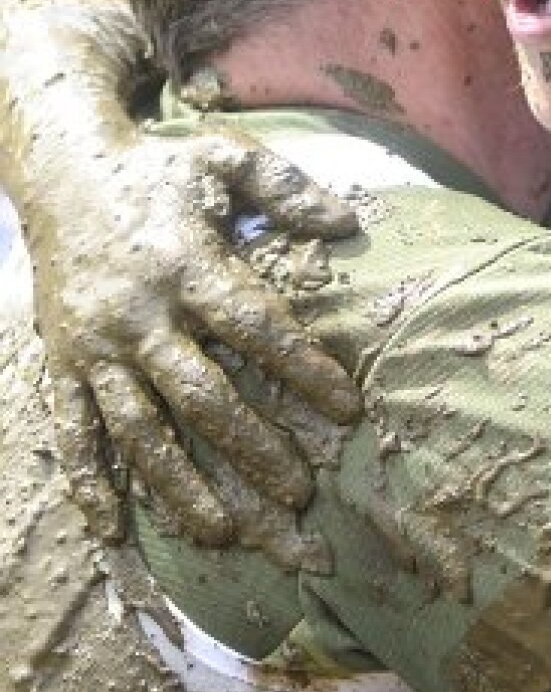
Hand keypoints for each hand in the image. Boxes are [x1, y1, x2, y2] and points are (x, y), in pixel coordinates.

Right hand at [30, 127, 362, 553]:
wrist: (62, 170)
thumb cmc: (157, 168)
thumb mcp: (223, 157)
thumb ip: (287, 188)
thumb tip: (349, 223)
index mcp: (185, 261)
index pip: (253, 325)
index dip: (302, 368)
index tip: (348, 409)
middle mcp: (138, 313)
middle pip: (199, 394)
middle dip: (251, 448)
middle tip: (298, 494)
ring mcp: (95, 345)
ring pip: (138, 430)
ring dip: (179, 485)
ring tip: (224, 534)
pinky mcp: (61, 362)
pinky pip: (73, 431)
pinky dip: (88, 484)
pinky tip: (113, 532)